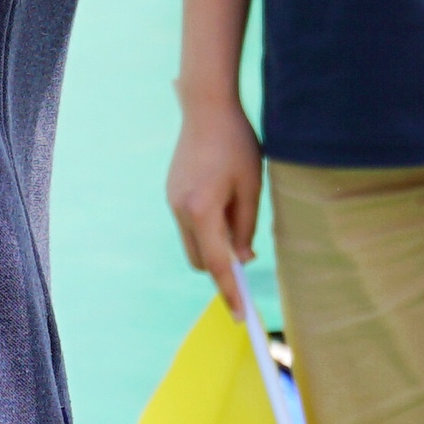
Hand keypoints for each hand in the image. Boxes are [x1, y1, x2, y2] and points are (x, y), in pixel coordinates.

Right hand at [164, 90, 262, 312]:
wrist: (206, 107)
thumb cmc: (236, 144)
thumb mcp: (251, 187)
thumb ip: (245, 227)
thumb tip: (242, 260)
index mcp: (201, 211)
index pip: (218, 265)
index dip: (231, 292)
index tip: (241, 316)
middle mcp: (180, 211)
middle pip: (200, 260)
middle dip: (222, 265)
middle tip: (249, 252)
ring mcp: (172, 202)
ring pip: (193, 242)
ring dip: (214, 242)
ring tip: (237, 208)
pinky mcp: (172, 193)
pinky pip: (189, 223)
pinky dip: (206, 226)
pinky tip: (223, 196)